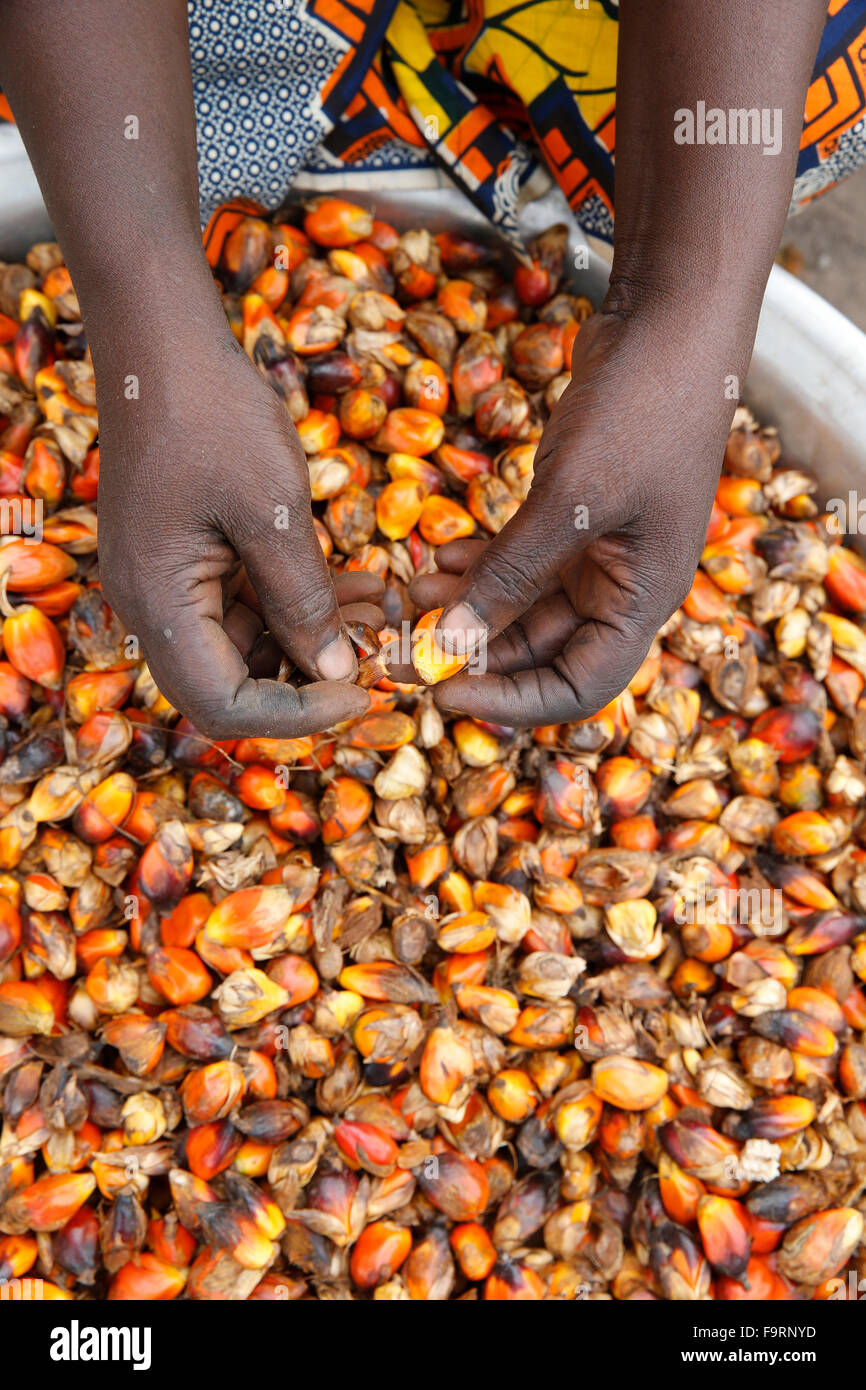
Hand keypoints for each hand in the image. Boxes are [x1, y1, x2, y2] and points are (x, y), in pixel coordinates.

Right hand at [96, 312, 373, 736]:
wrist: (163, 342)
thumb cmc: (212, 414)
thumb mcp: (273, 511)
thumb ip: (302, 600)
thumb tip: (335, 672)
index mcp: (159, 604)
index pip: (223, 705)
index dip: (296, 715)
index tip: (361, 694)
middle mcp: (153, 607)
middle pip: (232, 686)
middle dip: (310, 678)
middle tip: (378, 653)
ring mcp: (170, 584)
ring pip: (248, 647)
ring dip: (315, 637)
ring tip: (382, 610)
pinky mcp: (190, 560)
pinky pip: (248, 605)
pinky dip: (301, 602)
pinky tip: (361, 585)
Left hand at [418, 310, 739, 725]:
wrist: (673, 320)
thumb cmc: (643, 410)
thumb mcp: (571, 500)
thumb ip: (512, 577)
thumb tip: (449, 645)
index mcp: (643, 601)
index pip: (579, 688)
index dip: (511, 702)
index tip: (444, 695)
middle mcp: (623, 587)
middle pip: (542, 651)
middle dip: (474, 651)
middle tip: (403, 646)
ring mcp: (600, 550)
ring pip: (523, 605)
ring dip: (467, 605)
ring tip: (408, 593)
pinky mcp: (575, 514)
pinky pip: (520, 560)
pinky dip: (480, 564)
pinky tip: (437, 556)